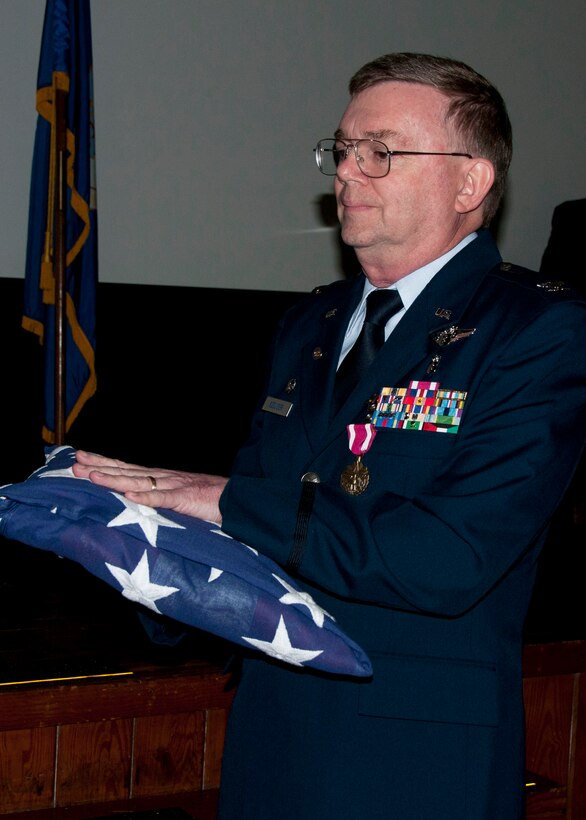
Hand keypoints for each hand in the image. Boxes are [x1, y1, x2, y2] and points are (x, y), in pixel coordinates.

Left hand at [72, 450, 227, 522]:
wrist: (237, 498)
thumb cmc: (208, 497)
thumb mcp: (178, 494)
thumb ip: (158, 495)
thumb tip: (134, 497)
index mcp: (160, 477)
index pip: (126, 468)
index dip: (103, 462)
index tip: (81, 457)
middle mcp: (163, 477)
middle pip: (126, 471)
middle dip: (100, 467)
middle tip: (75, 463)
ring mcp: (174, 486)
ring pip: (139, 482)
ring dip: (114, 479)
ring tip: (92, 476)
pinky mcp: (186, 498)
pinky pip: (164, 498)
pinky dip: (146, 496)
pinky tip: (130, 495)